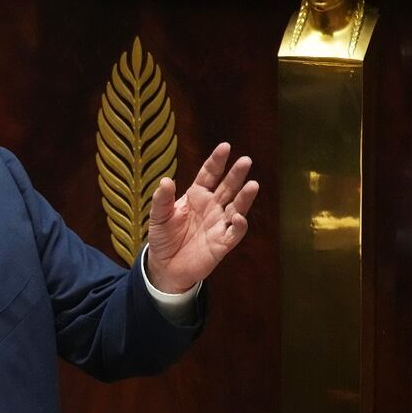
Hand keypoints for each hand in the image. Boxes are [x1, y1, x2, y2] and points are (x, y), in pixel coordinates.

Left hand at [146, 143, 258, 293]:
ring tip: (253, 184)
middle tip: (245, 160)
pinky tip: (239, 217)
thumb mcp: (158, 216)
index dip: (217, 161)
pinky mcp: (222, 243)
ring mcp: (219, 224)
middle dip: (236, 174)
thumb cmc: (164, 237)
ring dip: (245, 197)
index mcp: (197, 196)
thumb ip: (162, 200)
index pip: (209, 174)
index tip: (225, 147)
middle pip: (227, 187)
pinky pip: (234, 233)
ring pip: (237, 207)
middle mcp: (212, 207)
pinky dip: (239, 225)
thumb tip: (165, 181)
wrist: (165, 266)